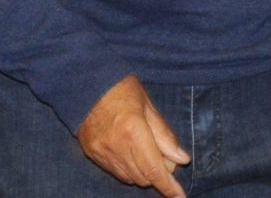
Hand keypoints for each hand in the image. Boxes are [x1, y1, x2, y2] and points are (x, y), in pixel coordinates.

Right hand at [77, 75, 190, 195]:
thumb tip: (183, 160)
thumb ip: (165, 135)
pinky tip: (129, 152)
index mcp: (133, 130)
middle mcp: (116, 146)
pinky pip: (115, 172)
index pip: (154, 169)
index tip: (180, 197)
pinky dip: (127, 168)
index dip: (169, 187)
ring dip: (143, 172)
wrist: (87, 83)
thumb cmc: (122, 89)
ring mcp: (101, 152)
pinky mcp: (91, 153)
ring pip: (129, 178)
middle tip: (164, 156)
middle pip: (143, 177)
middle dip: (158, 173)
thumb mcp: (149, 106)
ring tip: (145, 150)